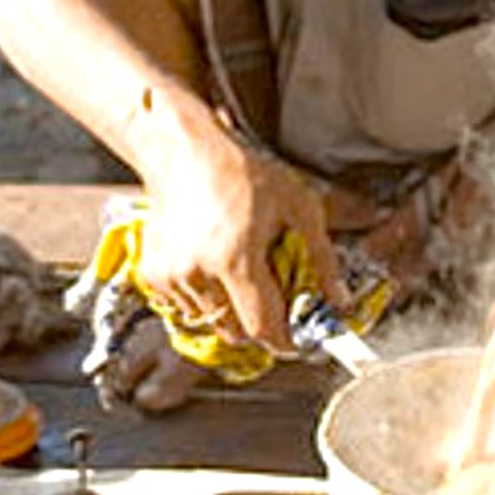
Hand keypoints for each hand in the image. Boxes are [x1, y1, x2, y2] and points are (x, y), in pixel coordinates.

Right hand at [135, 103, 343, 351]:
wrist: (185, 153)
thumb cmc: (243, 173)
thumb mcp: (299, 206)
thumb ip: (323, 259)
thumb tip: (341, 301)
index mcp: (236, 259)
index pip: (262, 328)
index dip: (285, 341)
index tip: (298, 339)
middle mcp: (198, 273)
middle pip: (236, 333)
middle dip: (258, 323)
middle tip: (272, 296)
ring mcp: (171, 276)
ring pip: (211, 320)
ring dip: (230, 308)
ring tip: (239, 269)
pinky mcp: (153, 274)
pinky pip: (185, 307)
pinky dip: (204, 296)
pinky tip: (212, 264)